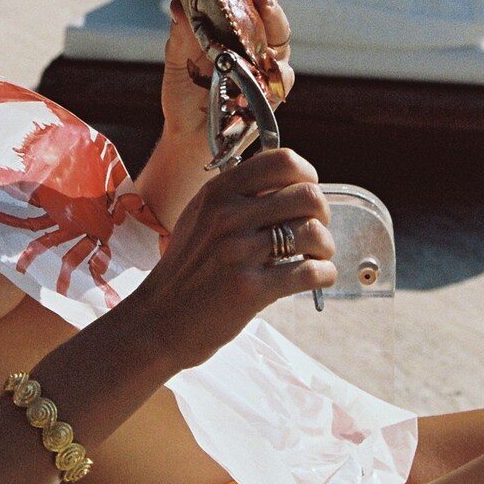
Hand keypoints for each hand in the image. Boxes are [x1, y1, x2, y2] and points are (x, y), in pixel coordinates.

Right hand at [127, 149, 335, 374]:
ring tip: (316, 257)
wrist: (157, 322)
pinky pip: (310, 272)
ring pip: (313, 232)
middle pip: (307, 195)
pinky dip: (324, 274)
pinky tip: (317, 278)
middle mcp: (228, 216)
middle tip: (314, 231)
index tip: (307, 192)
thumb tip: (289, 186)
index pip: (282, 161)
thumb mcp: (199, 220)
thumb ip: (237, 199)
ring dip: (325, 247)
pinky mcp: (251, 289)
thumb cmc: (184, 273)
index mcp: (217, 193)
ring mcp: (238, 252)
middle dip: (322, 213)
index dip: (306, 174)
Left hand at [160, 0, 294, 146]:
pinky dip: (279, 67)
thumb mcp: (176, 61)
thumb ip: (180, 34)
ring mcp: (265, 63)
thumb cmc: (183, 93)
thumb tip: (178, 3)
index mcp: (230, 23)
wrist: (187, 134)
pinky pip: (284, 76)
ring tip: (264, 5)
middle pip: (267, 4)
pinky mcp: (271, 91)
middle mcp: (252, 38)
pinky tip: (269, 60)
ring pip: (280, 34)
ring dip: (274, 17)